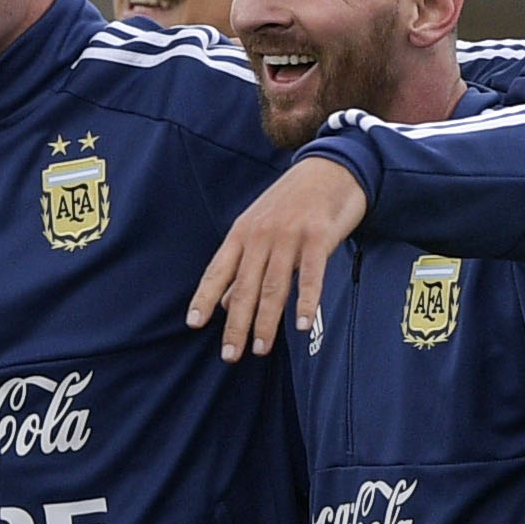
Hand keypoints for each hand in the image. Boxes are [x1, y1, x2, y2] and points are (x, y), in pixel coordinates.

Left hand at [186, 157, 367, 361]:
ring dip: (266, 321)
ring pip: (274, 287)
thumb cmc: (293, 203)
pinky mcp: (319, 237)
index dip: (204, 297)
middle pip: (244, 287)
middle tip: (230, 355)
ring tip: (260, 349)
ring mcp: (290, 236)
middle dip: (236, 324)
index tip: (193, 324)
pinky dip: (305, 302)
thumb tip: (221, 302)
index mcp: (242, 233)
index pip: (218, 270)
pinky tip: (301, 326)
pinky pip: (311, 276)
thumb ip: (242, 264)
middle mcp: (261, 235)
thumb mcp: (259, 226)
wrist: (331, 168)